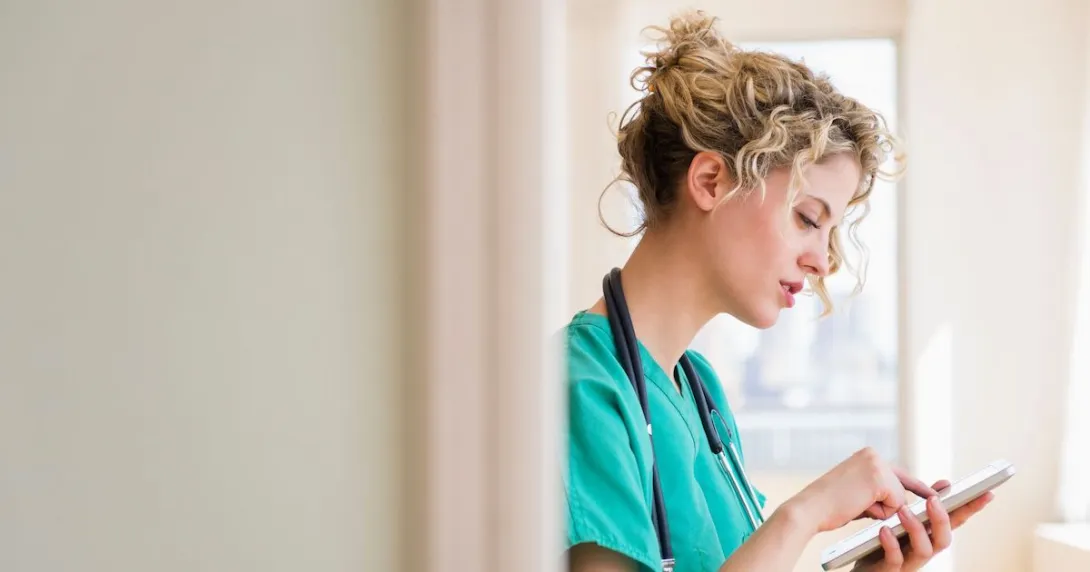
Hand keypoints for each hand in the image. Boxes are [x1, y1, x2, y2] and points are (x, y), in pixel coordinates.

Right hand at [786, 448, 937, 532]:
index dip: (917, 487)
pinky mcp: (880, 479)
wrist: (810, 508)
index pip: (898, 474)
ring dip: (881, 509)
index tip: (939, 491)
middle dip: (890, 503)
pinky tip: (858, 505)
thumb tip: (903, 503)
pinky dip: (879, 512)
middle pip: (901, 487)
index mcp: (867, 455)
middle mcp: (873, 455)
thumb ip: (879, 491)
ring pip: (899, 498)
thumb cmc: (830, 505)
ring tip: (854, 504)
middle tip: (867, 504)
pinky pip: (894, 504)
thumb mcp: (858, 491)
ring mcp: (877, 465)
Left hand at [851, 481, 994, 570]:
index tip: (986, 493)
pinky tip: (885, 530)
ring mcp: (908, 563)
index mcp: (928, 537)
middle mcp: (922, 551)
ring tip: (904, 510)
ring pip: (924, 551)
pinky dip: (891, 544)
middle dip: (942, 520)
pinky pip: (895, 560)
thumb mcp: (903, 518)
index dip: (971, 509)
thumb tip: (945, 484)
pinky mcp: (888, 570)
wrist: (859, 567)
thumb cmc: (882, 541)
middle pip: (944, 540)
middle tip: (934, 500)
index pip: (955, 522)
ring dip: (917, 529)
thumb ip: (923, 502)